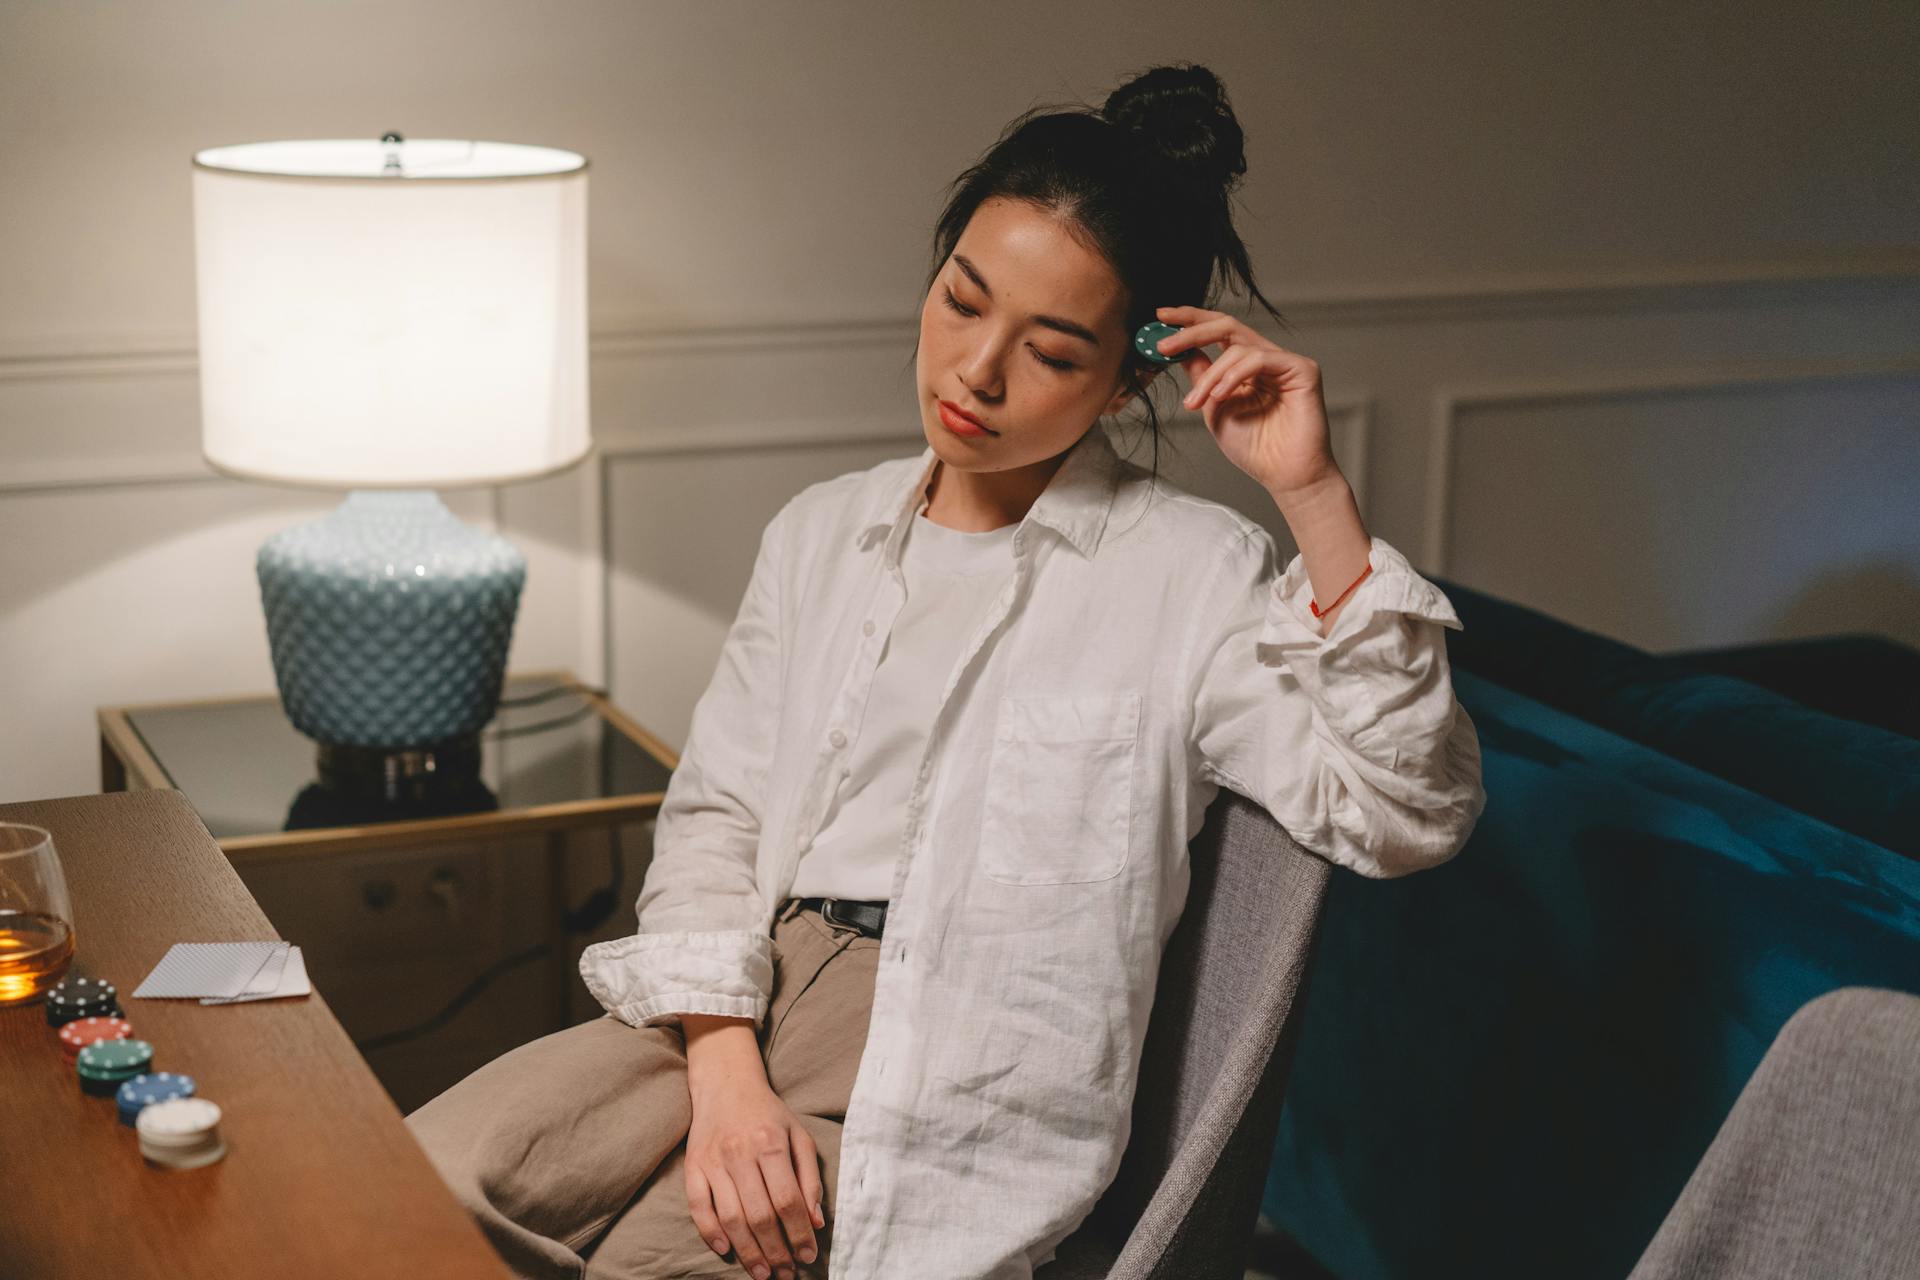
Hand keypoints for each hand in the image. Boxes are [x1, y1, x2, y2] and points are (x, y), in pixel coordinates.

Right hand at [684, 1074, 824, 1279]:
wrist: (725, 1083)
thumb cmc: (768, 1113)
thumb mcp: (799, 1135)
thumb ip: (810, 1178)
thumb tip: (816, 1221)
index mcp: (771, 1143)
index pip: (788, 1200)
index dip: (799, 1233)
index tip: (807, 1256)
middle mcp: (740, 1153)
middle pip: (760, 1215)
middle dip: (776, 1251)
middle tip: (785, 1274)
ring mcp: (713, 1161)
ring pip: (731, 1217)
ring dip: (748, 1251)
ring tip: (762, 1273)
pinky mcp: (693, 1166)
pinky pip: (698, 1207)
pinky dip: (710, 1232)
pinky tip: (726, 1250)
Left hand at [1151, 304, 1341, 500]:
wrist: (1283, 476)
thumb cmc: (1254, 448)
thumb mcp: (1214, 408)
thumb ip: (1202, 378)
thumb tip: (1180, 350)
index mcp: (1246, 365)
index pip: (1218, 331)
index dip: (1190, 320)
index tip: (1160, 317)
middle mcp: (1266, 358)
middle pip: (1227, 326)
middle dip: (1191, 331)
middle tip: (1163, 345)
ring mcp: (1285, 362)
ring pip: (1237, 348)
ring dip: (1210, 375)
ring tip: (1195, 402)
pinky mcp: (1302, 369)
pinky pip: (1259, 359)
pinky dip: (1234, 376)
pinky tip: (1220, 397)